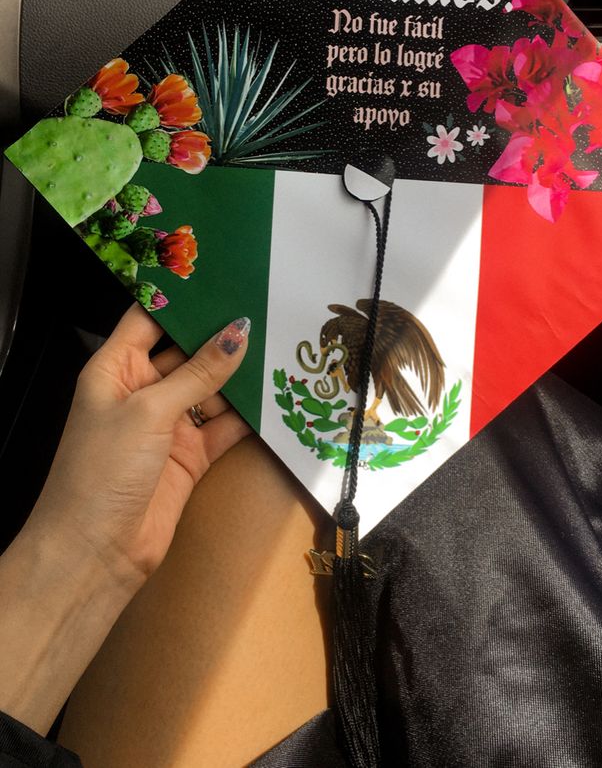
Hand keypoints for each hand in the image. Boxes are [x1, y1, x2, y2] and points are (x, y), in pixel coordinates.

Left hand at [0, 305, 251, 733]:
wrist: (97, 553)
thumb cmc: (102, 472)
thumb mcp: (150, 411)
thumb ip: (199, 372)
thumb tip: (238, 331)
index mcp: (115, 369)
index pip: (149, 319)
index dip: (182, 298)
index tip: (220, 273)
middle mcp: (141, 391)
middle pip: (186, 351)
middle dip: (220, 334)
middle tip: (263, 306)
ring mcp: (167, 424)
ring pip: (210, 387)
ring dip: (239, 374)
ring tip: (279, 345)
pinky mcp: (190, 455)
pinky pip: (224, 425)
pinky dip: (247, 414)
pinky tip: (275, 395)